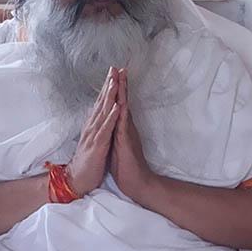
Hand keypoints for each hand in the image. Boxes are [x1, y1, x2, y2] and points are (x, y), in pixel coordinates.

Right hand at [66, 67, 119, 194]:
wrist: (77, 180)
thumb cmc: (88, 161)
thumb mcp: (94, 140)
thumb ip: (97, 127)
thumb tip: (101, 115)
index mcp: (93, 125)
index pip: (101, 102)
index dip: (107, 87)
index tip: (114, 73)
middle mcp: (92, 126)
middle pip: (102, 102)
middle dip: (108, 85)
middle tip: (114, 68)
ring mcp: (94, 135)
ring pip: (103, 111)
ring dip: (109, 96)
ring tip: (115, 81)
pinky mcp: (98, 145)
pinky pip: (106, 129)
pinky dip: (111, 117)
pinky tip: (116, 107)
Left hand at [109, 68, 155, 203]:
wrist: (137, 183)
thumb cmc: (126, 166)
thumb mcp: (118, 145)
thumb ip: (117, 132)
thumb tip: (115, 121)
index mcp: (122, 127)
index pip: (119, 104)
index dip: (116, 89)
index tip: (115, 75)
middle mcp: (125, 127)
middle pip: (122, 101)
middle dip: (120, 84)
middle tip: (119, 67)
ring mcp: (126, 133)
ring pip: (123, 108)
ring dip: (121, 93)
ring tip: (120, 78)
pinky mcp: (125, 142)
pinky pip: (122, 125)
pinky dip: (121, 113)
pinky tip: (120, 104)